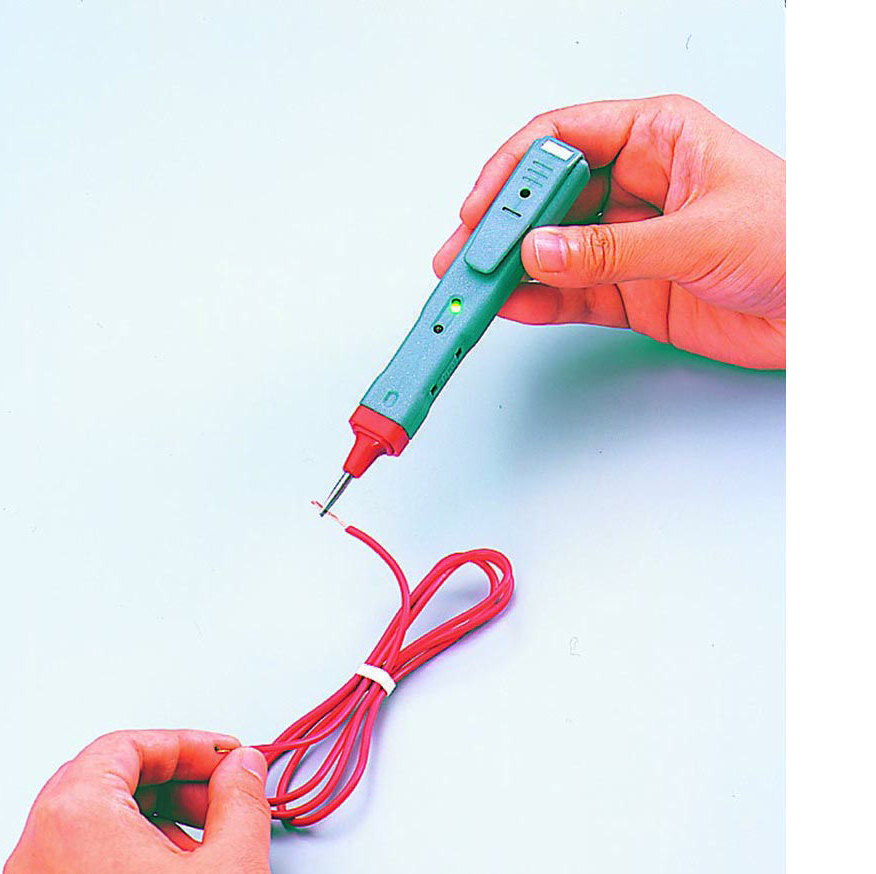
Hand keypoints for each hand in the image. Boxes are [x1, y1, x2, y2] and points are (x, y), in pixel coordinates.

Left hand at [3, 730, 281, 873]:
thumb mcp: (236, 863)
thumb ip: (239, 795)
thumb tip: (241, 767)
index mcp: (72, 824)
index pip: (122, 748)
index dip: (184, 744)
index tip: (225, 756)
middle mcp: (39, 862)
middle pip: (101, 784)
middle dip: (169, 779)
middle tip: (222, 789)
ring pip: (91, 830)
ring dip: (152, 818)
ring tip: (210, 838)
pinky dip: (130, 858)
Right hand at [434, 95, 784, 368]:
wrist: (831, 312)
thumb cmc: (799, 240)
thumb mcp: (700, 233)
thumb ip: (612, 249)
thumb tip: (543, 251)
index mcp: (658, 138)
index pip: (565, 138)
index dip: (514, 170)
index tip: (483, 205)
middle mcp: (637, 186)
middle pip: (549, 197)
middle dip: (503, 225)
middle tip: (467, 253)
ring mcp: (630, 242)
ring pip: (553, 249)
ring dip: (512, 268)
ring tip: (474, 286)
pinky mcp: (632, 291)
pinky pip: (572, 294)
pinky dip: (540, 302)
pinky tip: (513, 306)